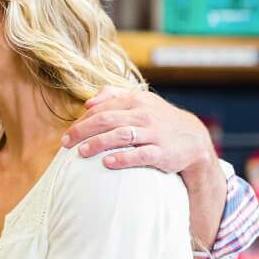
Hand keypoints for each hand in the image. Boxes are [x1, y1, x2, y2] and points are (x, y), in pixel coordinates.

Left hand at [62, 86, 215, 178]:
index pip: (102, 108)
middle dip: (82, 131)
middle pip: (106, 120)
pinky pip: (140, 155)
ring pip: (120, 136)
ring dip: (98, 143)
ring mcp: (153, 133)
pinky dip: (122, 158)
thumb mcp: (141, 101)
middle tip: (65, 143)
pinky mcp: (162, 153)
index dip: (82, 121)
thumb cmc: (158, 120)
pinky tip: (107, 163)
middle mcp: (143, 115)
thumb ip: (114, 96)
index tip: (68, 133)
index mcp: (136, 101)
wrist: (193, 139)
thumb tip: (88, 102)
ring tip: (81, 152)